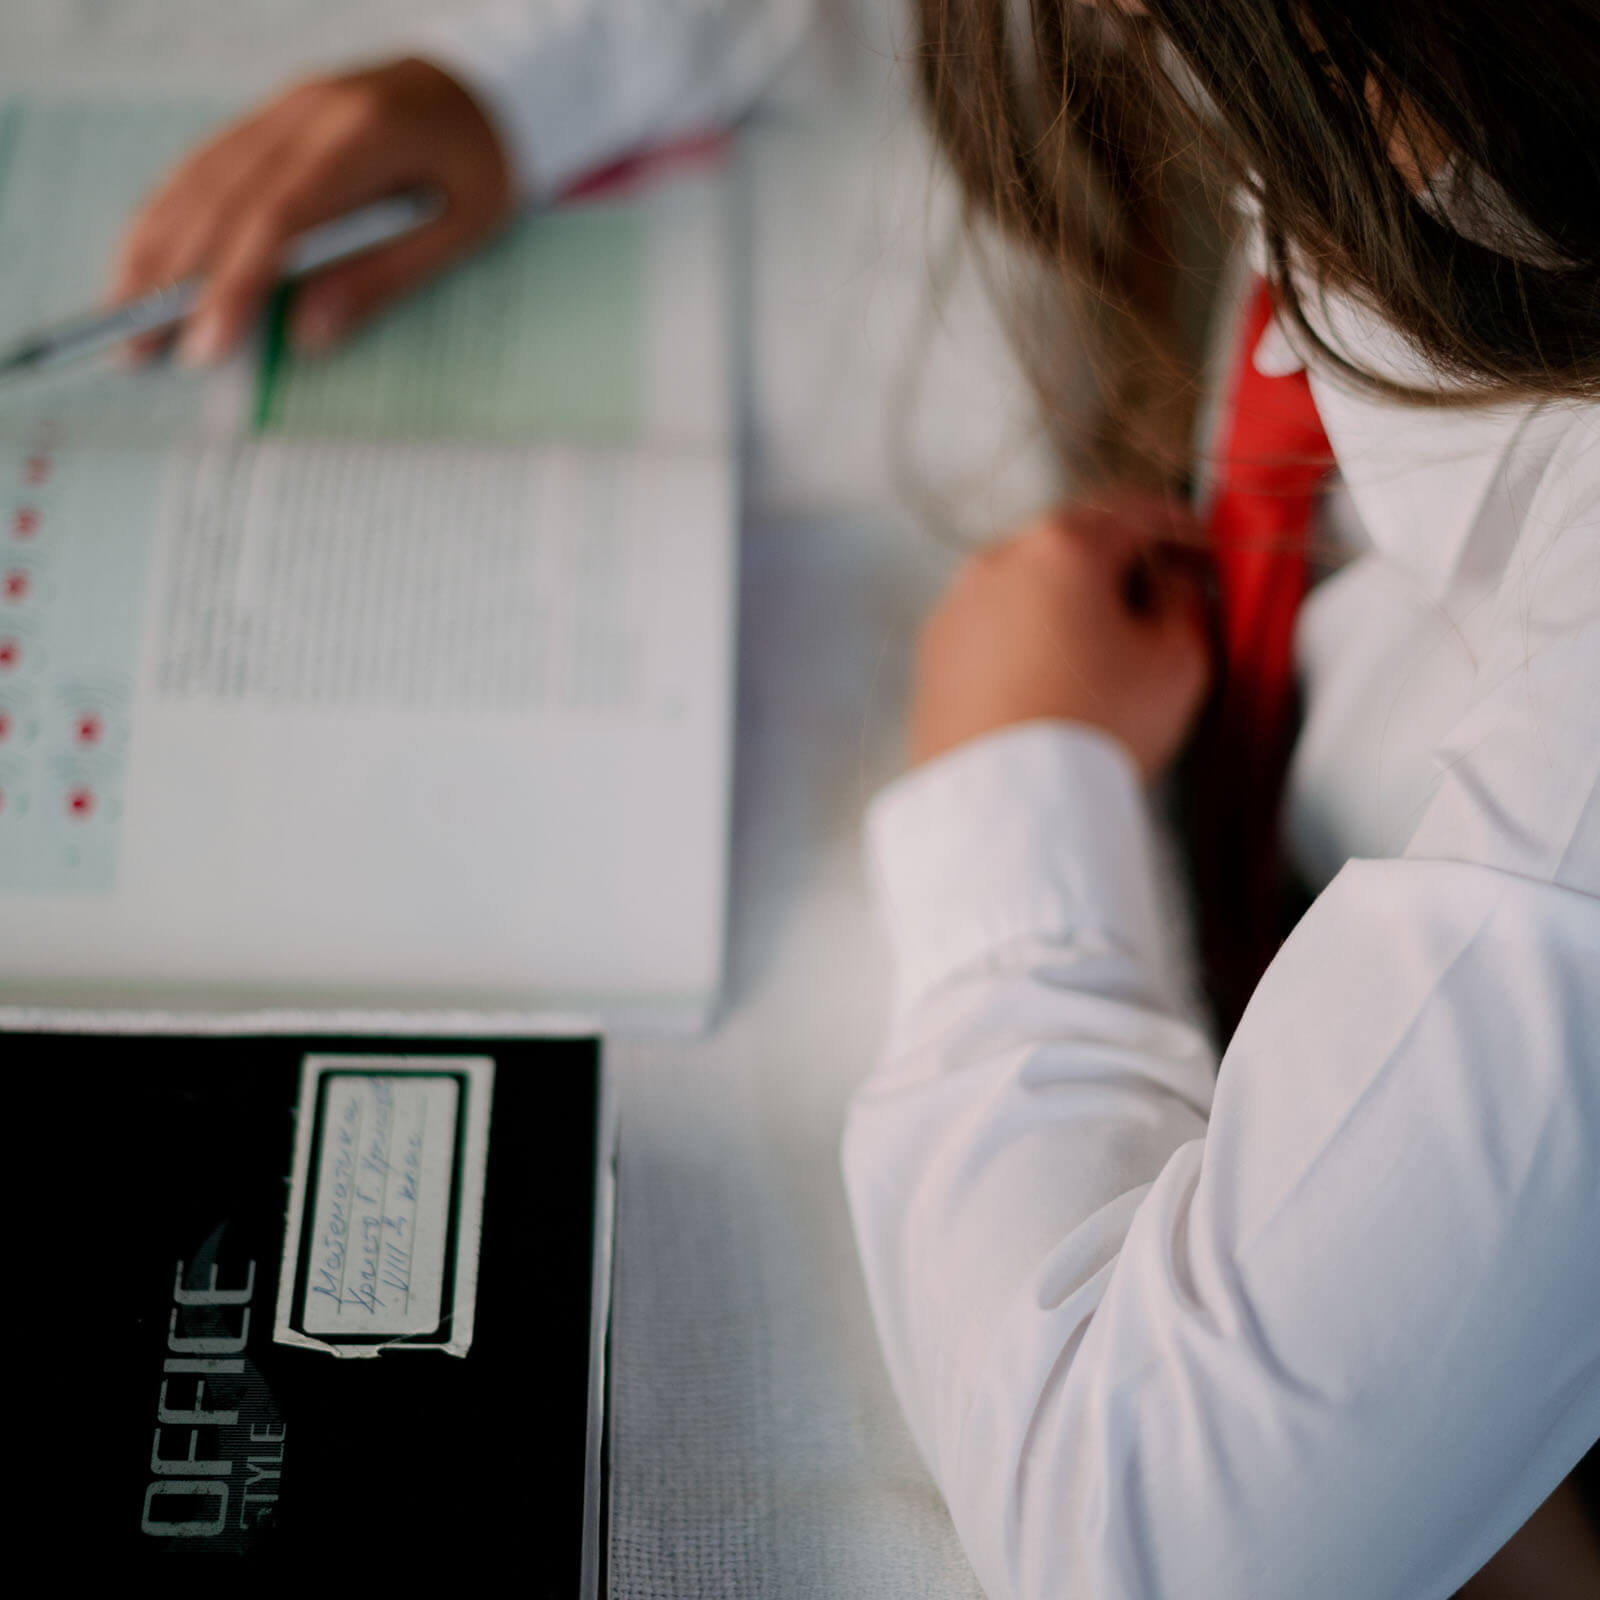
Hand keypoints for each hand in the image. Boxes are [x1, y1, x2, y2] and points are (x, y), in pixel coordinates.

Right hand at [107, 57, 514, 364]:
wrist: (492, 84)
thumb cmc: (486, 165)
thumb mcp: (461, 231)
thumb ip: (383, 278)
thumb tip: (308, 336)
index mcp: (361, 136)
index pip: (278, 216)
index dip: (234, 283)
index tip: (205, 343)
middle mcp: (307, 110)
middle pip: (221, 197)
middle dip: (173, 277)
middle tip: (137, 345)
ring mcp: (284, 106)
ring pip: (198, 175)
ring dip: (154, 244)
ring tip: (122, 310)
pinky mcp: (273, 115)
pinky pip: (207, 162)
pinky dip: (170, 210)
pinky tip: (144, 253)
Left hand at [908, 495, 1213, 782]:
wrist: (1005, 806)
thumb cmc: (1097, 729)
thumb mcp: (1179, 661)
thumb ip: (1187, 601)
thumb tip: (1172, 582)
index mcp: (1062, 546)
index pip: (1136, 510)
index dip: (1181, 530)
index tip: (1203, 555)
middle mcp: (997, 561)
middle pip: (1074, 543)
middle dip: (1121, 567)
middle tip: (1159, 608)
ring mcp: (956, 606)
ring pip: (1029, 586)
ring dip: (1068, 605)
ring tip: (1102, 659)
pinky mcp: (932, 654)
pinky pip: (993, 629)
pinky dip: (1025, 641)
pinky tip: (1050, 685)